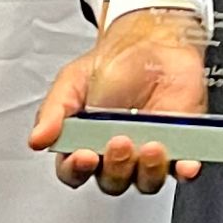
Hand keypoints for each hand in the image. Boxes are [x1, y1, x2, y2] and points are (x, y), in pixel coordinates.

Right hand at [29, 10, 209, 194]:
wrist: (150, 41)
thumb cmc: (111, 65)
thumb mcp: (71, 81)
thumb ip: (53, 112)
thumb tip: (38, 139)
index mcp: (84, 144)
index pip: (74, 172)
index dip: (77, 170)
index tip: (84, 155)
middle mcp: (115, 155)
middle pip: (112, 181)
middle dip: (115, 167)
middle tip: (119, 141)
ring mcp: (147, 153)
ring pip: (145, 181)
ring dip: (147, 171)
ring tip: (150, 146)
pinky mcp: (179, 146)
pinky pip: (182, 168)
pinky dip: (184, 170)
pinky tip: (185, 165)